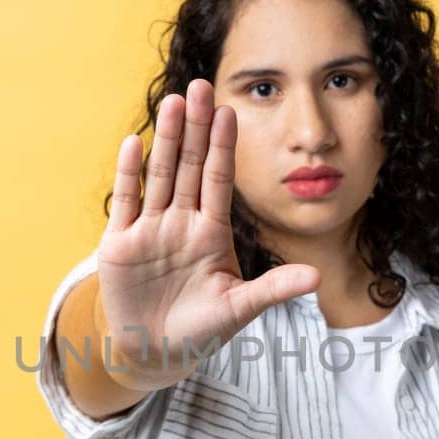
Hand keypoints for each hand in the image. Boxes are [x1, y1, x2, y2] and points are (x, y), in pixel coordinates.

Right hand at [96, 77, 319, 389]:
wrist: (156, 353)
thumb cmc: (201, 330)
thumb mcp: (240, 308)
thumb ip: (274, 289)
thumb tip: (318, 277)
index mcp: (211, 232)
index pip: (218, 180)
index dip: (223, 147)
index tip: (230, 112)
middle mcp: (181, 223)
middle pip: (189, 166)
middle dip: (195, 127)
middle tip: (200, 85)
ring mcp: (150, 230)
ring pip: (160, 175)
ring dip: (165, 139)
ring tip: (173, 102)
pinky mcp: (120, 244)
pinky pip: (127, 202)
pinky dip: (130, 174)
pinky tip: (135, 142)